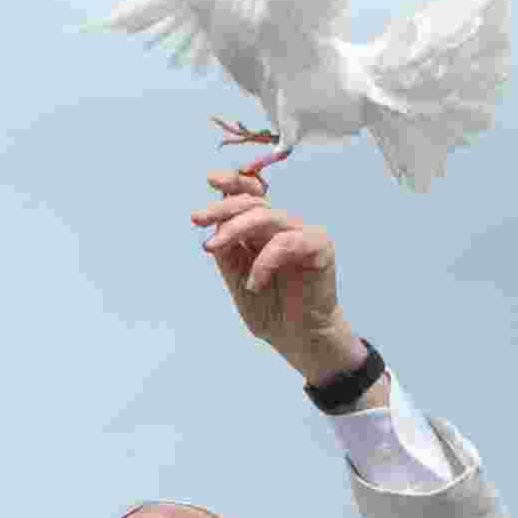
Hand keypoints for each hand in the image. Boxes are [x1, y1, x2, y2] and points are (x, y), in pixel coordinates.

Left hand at [191, 173, 361, 382]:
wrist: (297, 339)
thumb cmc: (271, 309)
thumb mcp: (237, 278)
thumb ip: (227, 251)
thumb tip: (213, 226)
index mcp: (264, 230)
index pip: (251, 195)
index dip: (234, 182)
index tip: (211, 179)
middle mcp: (284, 227)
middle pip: (254, 202)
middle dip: (221, 207)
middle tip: (196, 218)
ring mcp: (304, 234)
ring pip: (268, 215)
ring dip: (235, 229)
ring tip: (213, 249)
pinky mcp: (320, 247)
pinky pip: (287, 242)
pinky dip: (264, 261)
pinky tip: (255, 283)